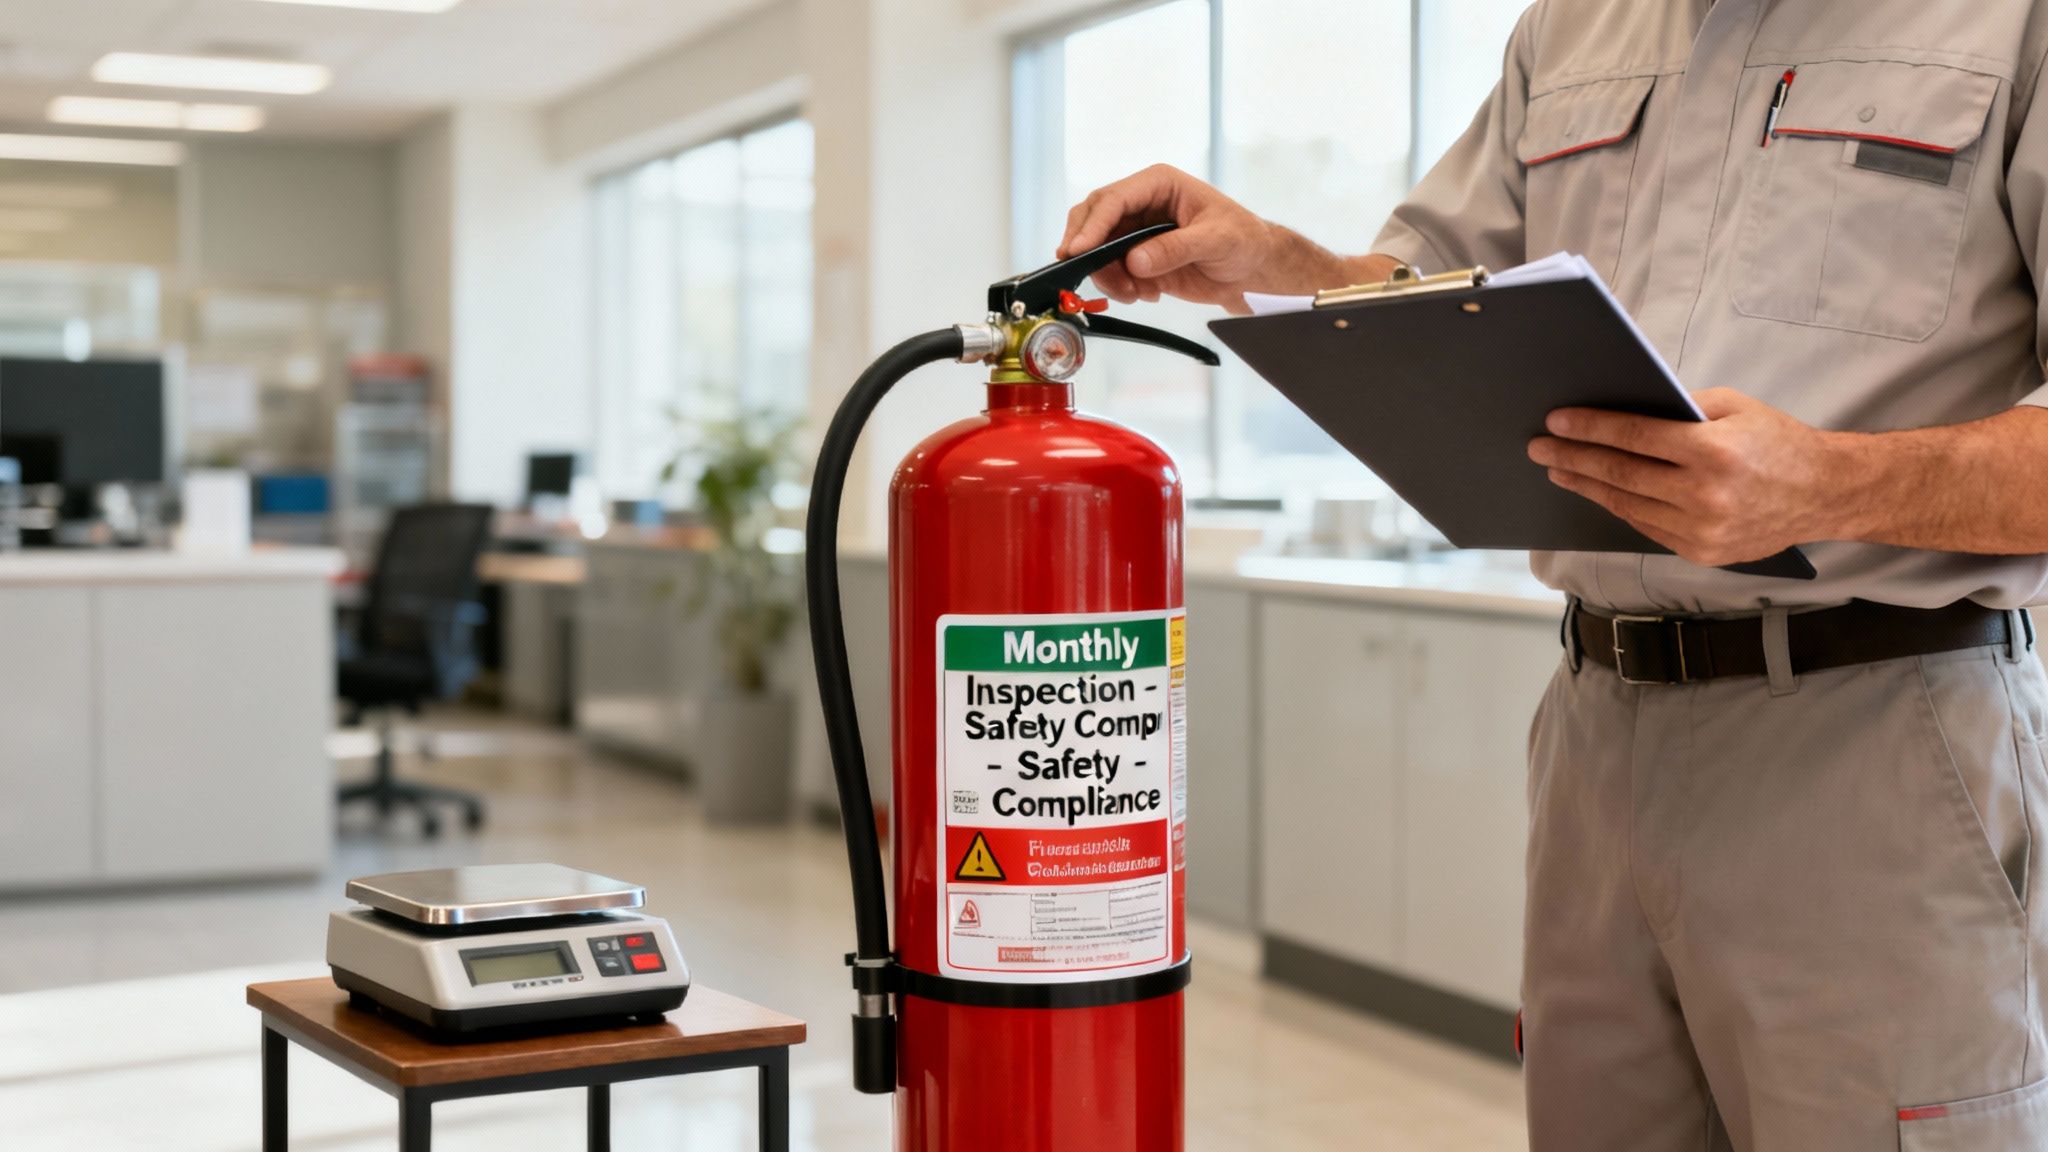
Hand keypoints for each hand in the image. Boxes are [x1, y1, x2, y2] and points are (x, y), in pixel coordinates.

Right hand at [1058, 165, 1283, 311]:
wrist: (1253, 270)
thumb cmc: (1243, 240)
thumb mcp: (1216, 240)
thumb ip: (1175, 249)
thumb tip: (1135, 260)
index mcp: (1159, 185)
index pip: (1114, 200)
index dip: (1092, 225)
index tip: (1078, 251)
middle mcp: (1142, 205)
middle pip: (1093, 219)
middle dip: (1086, 248)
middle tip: (1081, 272)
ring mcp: (1137, 233)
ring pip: (1098, 250)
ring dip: (1106, 275)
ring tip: (1133, 294)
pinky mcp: (1139, 259)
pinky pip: (1112, 272)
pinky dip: (1120, 288)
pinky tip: (1145, 295)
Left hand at [1527, 388, 1847, 567]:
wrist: (1824, 493)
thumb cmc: (1777, 442)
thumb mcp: (1734, 407)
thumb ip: (1680, 408)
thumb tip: (1622, 409)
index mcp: (1713, 452)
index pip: (1634, 438)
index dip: (1589, 429)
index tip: (1555, 422)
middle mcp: (1705, 495)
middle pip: (1621, 474)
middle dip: (1574, 459)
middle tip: (1540, 448)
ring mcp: (1702, 530)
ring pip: (1627, 505)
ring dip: (1587, 487)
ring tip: (1559, 471)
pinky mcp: (1701, 552)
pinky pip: (1646, 527)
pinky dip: (1619, 508)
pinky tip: (1598, 492)